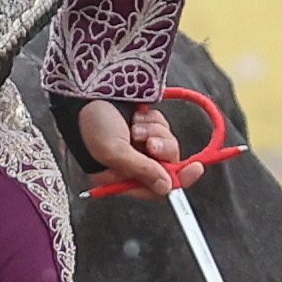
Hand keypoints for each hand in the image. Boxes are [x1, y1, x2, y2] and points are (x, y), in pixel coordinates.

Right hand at [74, 100, 203, 198]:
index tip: (196, 169)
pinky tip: (136, 116)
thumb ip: (141, 171)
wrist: (86, 92)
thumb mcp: (114, 152)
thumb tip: (166, 188)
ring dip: (155, 132)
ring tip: (135, 125)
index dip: (178, 181)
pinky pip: (162, 127)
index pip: (156, 189)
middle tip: (150, 143)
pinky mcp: (144, 126)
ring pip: (167, 144)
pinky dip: (153, 120)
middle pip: (166, 165)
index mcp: (119, 179)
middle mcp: (131, 164)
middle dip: (162, 150)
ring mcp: (138, 145)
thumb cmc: (91, 124)